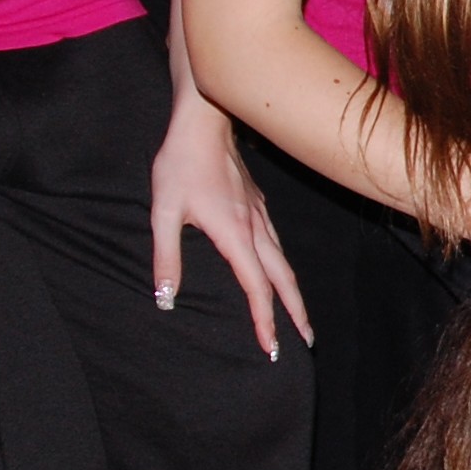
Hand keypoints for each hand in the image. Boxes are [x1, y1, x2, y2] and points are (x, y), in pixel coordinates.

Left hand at [150, 90, 310, 358]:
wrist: (203, 121)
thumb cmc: (180, 164)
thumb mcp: (164, 211)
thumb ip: (166, 258)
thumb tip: (166, 300)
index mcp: (235, 234)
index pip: (256, 287)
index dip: (264, 321)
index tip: (270, 348)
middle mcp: (255, 227)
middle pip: (283, 279)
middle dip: (296, 313)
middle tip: (306, 341)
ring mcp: (260, 214)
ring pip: (284, 262)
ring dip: (294, 292)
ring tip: (299, 316)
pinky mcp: (258, 204)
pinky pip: (277, 244)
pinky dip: (283, 268)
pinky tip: (279, 271)